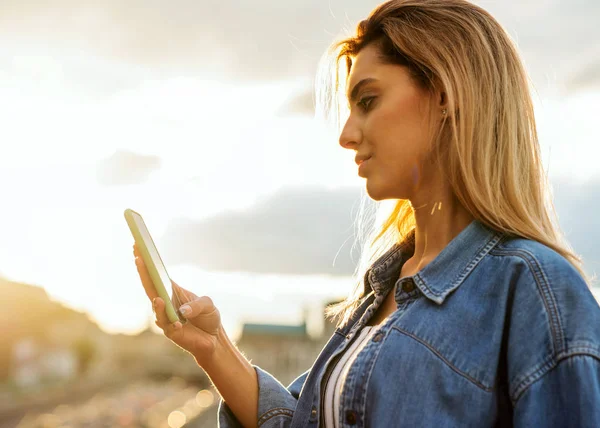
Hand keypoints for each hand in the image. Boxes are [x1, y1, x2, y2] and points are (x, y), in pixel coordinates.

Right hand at [133, 243, 222, 366]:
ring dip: (154, 297)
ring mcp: (165, 317)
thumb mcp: (208, 304)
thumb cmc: (208, 317)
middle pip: (150, 286)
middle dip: (143, 271)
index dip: (147, 261)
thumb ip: (197, 305)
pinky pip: (165, 323)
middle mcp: (166, 302)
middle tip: (137, 256)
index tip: (138, 245)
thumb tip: (182, 311)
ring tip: (158, 295)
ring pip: (155, 305)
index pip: (156, 274)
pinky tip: (171, 313)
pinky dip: (166, 317)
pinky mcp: (171, 332)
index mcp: (173, 291)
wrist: (214, 339)